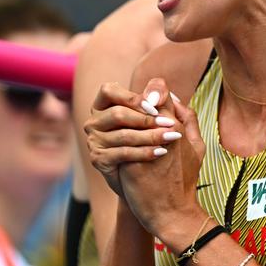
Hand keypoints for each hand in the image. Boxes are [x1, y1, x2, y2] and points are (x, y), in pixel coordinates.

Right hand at [84, 80, 182, 198]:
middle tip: (170, 124)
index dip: (132, 98)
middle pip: (117, 114)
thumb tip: (155, 95)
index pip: (108, 90)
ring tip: (171, 137)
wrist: (146, 175)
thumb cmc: (151, 137)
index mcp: (104, 104)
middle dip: (146, 119)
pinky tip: (162, 152)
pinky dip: (145, 152)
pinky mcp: (98, 159)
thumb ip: (159, 99)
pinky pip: (123, 153)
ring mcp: (94, 140)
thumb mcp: (158, 115)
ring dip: (150, 136)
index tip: (155, 107)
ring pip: (123, 134)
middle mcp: (94, 121)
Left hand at [116, 79, 206, 243]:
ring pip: (124, 117)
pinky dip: (113, 137)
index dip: (150, 92)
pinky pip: (117, 140)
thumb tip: (176, 97)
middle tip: (124, 106)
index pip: (161, 92)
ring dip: (120, 118)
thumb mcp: (197, 146)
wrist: (172, 212)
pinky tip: (111, 140)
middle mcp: (164, 131)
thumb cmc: (184, 180)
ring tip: (116, 124)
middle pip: (141, 101)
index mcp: (179, 125)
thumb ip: (189, 119)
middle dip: (131, 101)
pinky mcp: (132, 160)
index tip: (142, 100)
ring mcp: (147, 145)